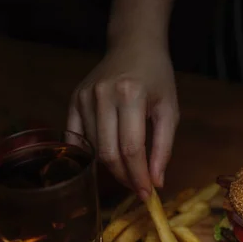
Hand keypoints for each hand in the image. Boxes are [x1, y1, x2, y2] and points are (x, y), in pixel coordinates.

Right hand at [68, 43, 178, 200]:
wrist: (134, 46)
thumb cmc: (157, 79)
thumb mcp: (169, 110)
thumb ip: (164, 148)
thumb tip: (156, 182)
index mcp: (131, 95)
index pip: (132, 149)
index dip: (138, 177)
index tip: (147, 195)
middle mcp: (102, 95)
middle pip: (109, 153)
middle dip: (125, 178)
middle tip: (138, 189)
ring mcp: (84, 97)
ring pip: (94, 149)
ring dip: (112, 168)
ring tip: (129, 173)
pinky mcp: (73, 99)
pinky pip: (76, 138)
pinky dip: (90, 155)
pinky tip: (106, 161)